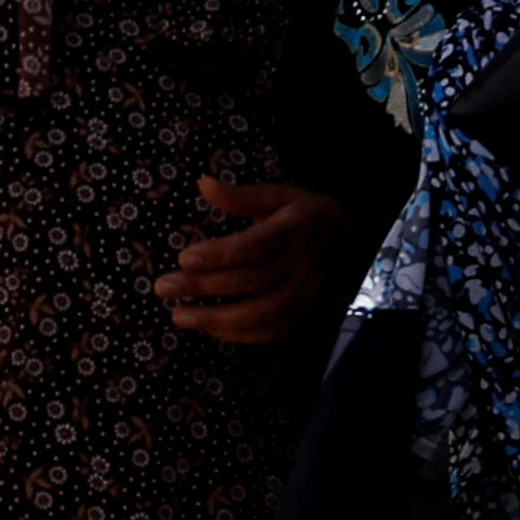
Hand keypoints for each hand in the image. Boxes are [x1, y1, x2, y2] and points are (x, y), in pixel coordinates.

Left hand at [157, 177, 344, 344]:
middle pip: (249, 281)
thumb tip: (202, 183)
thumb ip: (241, 196)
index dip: (220, 254)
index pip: (255, 246)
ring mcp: (303, 295)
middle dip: (203, 287)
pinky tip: (210, 330)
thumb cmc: (308, 216)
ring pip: (260, 314)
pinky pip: (272, 332)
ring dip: (217, 320)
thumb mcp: (281, 196)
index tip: (183, 258)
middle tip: (163, 287)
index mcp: (294, 230)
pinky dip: (241, 336)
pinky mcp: (303, 315)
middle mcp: (300, 266)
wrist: (357, 245)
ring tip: (179, 317)